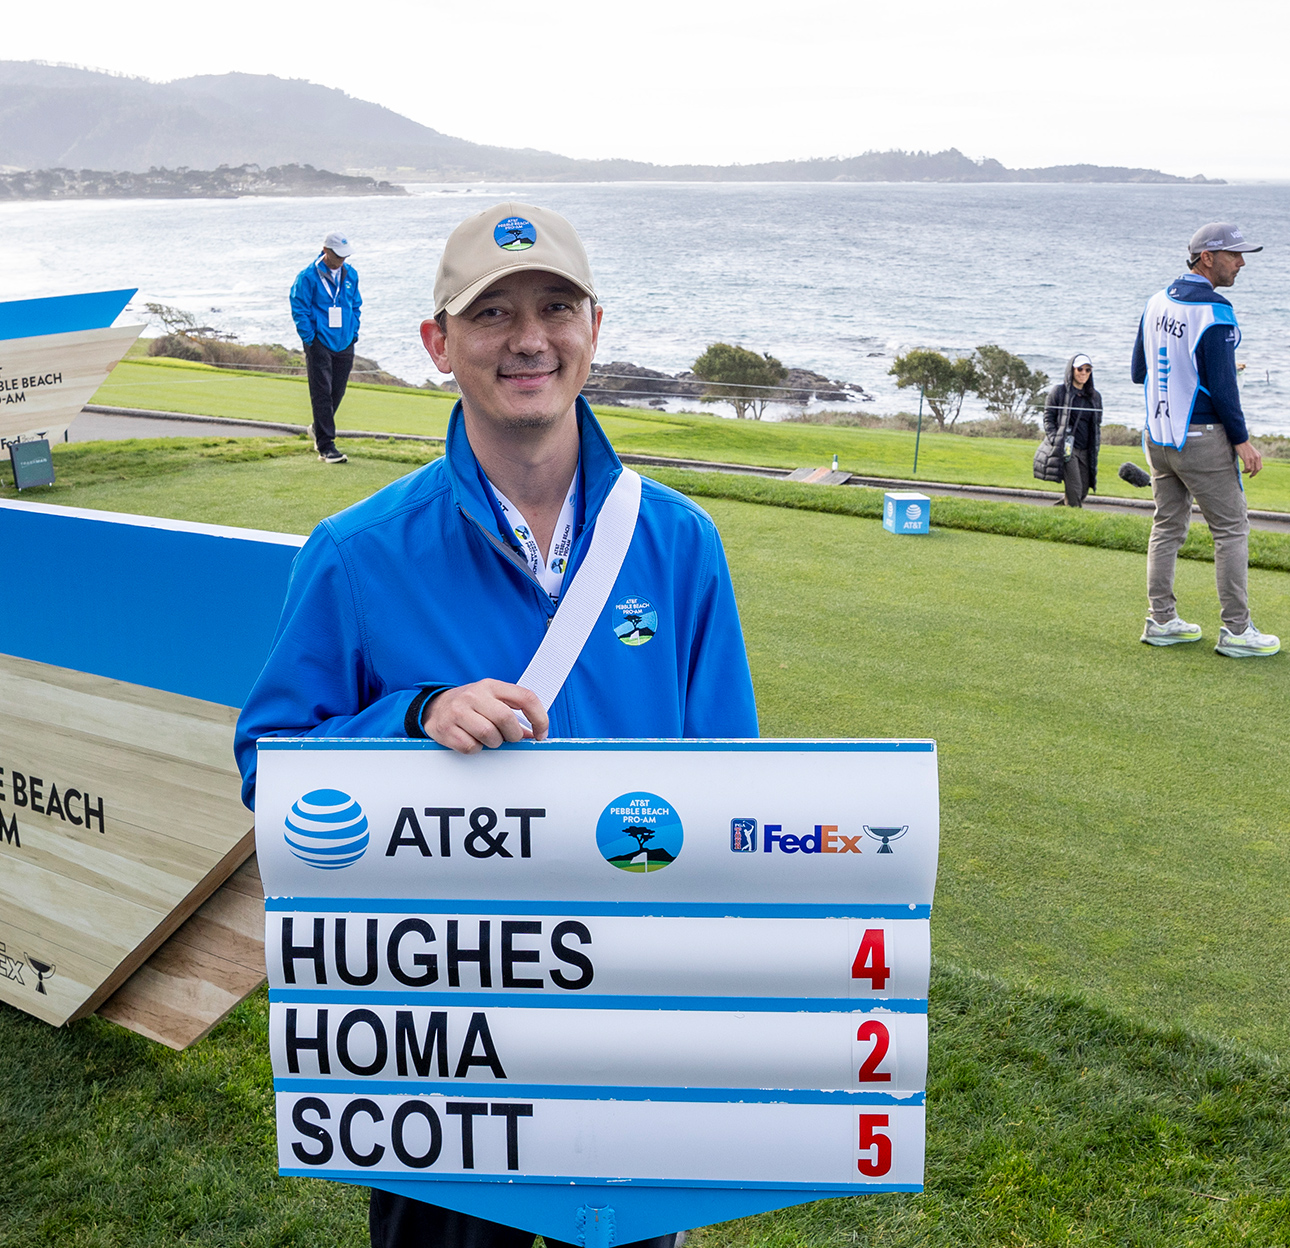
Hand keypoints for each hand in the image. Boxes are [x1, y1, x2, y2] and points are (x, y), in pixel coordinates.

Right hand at [423, 679, 547, 753]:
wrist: (435, 707)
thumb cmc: (470, 705)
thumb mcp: (492, 700)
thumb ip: (514, 712)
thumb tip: (534, 734)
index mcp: (491, 686)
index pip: (526, 698)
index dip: (539, 718)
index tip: (541, 733)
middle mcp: (475, 695)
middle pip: (506, 719)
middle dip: (513, 735)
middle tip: (509, 738)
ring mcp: (458, 711)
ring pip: (489, 735)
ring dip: (494, 743)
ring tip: (488, 738)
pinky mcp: (446, 729)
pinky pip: (471, 747)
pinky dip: (476, 748)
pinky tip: (472, 740)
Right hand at [1235, 441, 1262, 476]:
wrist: (1241, 441)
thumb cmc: (1244, 447)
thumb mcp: (1251, 453)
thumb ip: (1253, 458)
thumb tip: (1251, 464)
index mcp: (1259, 456)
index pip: (1260, 467)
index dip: (1257, 471)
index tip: (1252, 473)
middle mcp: (1257, 457)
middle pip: (1257, 469)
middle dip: (1254, 474)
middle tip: (1250, 476)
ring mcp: (1252, 458)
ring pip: (1252, 469)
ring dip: (1248, 472)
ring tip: (1243, 472)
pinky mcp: (1247, 459)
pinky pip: (1248, 468)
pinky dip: (1245, 471)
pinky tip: (1242, 471)